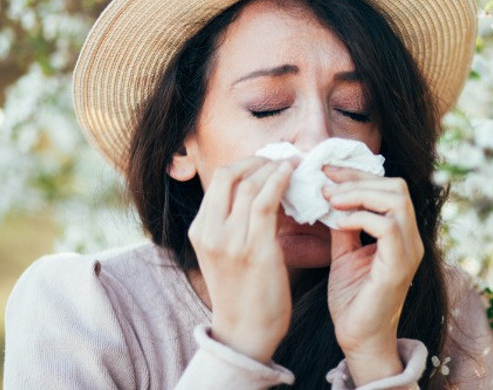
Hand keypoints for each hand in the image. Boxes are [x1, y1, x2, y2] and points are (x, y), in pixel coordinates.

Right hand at [188, 156, 293, 363]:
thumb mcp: (226, 252)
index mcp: (199, 230)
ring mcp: (229, 241)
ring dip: (274, 168)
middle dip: (258, 160)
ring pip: (249, 184)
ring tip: (293, 164)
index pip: (219, 180)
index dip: (246, 163)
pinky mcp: (254, 249)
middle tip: (282, 158)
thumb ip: (235, 222)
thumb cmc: (243, 293)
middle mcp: (209, 232)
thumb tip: (262, 188)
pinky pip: (265, 202)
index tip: (268, 160)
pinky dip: (279, 181)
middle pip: (230, 174)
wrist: (245, 333)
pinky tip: (292, 174)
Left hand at [322, 166, 424, 384]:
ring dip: (359, 193)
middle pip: (396, 186)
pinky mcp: (399, 266)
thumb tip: (330, 195)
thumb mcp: (344, 253)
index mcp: (401, 234)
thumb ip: (343, 225)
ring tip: (331, 199)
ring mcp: (409, 252)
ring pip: (396, 200)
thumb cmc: (353, 300)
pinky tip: (338, 221)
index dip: (357, 174)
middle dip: (358, 178)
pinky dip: (360, 217)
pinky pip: (388, 226)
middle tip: (326, 182)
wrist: (359, 340)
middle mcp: (412, 239)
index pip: (388, 187)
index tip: (326, 171)